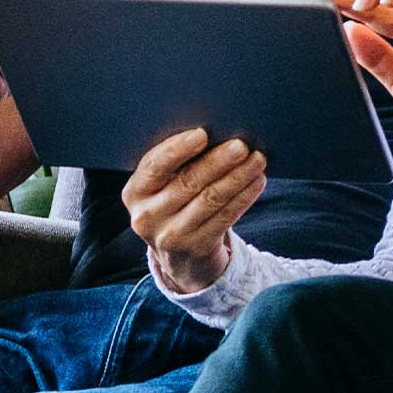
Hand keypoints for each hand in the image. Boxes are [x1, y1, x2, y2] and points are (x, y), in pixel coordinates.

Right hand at [122, 127, 267, 294]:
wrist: (179, 258)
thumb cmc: (174, 206)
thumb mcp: (161, 189)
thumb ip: (176, 165)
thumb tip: (214, 134)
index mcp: (135, 193)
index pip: (154, 166)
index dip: (178, 149)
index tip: (202, 134)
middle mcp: (147, 216)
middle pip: (187, 182)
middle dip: (217, 161)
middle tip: (240, 145)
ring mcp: (171, 236)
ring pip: (210, 199)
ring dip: (238, 176)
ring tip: (257, 160)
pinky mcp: (197, 247)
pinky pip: (225, 216)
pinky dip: (244, 196)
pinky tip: (257, 181)